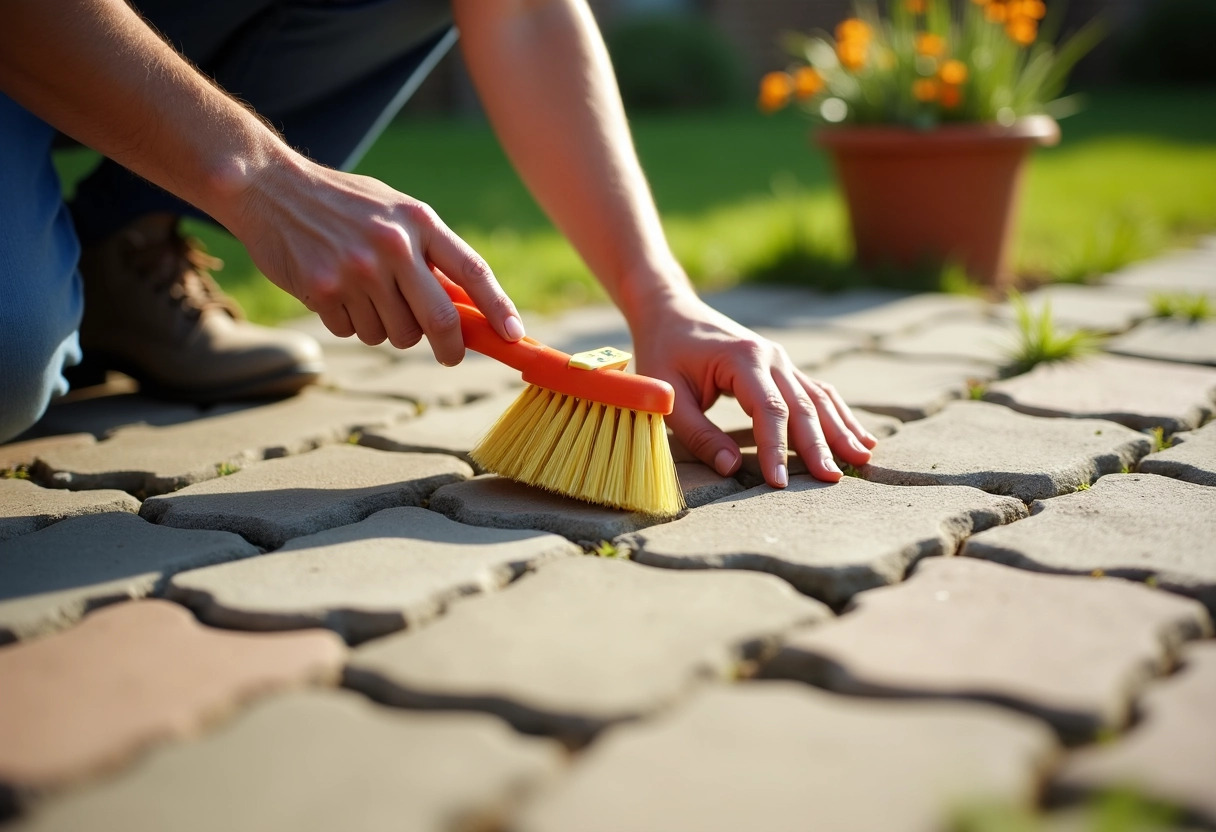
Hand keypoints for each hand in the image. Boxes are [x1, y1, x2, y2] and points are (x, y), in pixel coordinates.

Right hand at [226, 155, 524, 364]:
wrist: (269, 186)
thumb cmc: (343, 204)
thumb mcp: (394, 212)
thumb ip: (428, 253)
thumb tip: (467, 309)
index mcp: (419, 221)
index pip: (472, 271)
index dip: (498, 308)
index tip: (514, 336)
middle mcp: (393, 246)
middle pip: (439, 320)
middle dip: (449, 347)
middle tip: (450, 355)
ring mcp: (358, 270)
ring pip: (394, 333)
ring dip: (386, 327)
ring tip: (365, 292)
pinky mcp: (324, 290)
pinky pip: (353, 331)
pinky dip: (348, 321)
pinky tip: (334, 290)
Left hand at [631, 290, 876, 488]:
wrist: (671, 312)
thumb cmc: (664, 352)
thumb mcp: (668, 394)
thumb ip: (698, 432)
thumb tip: (732, 469)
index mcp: (743, 360)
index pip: (768, 410)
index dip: (776, 448)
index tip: (779, 482)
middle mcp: (771, 357)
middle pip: (802, 406)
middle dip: (819, 445)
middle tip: (832, 480)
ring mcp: (781, 361)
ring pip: (818, 399)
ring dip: (840, 430)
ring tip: (863, 460)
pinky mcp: (782, 368)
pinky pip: (816, 393)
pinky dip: (838, 416)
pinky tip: (860, 438)